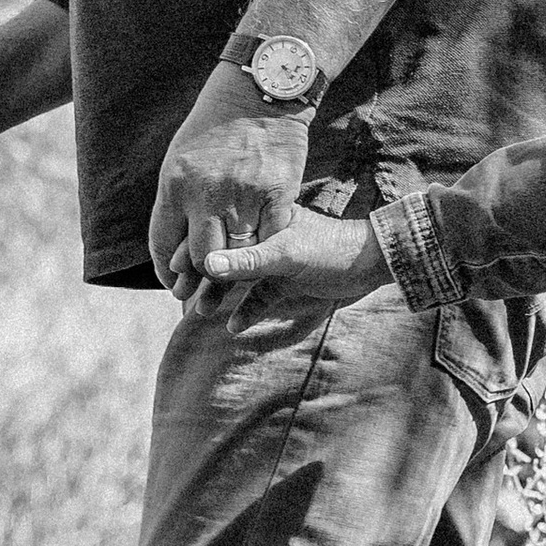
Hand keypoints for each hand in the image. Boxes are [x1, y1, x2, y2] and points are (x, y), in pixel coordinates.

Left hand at [147, 71, 313, 301]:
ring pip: (238, 255)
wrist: (261, 90)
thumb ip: (177, 200)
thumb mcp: (180, 157)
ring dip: (234, 273)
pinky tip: (262, 259)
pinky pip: (270, 238)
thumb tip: (174, 244)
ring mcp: (244, 195)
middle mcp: (206, 194)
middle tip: (202, 297)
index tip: (174, 284)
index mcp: (175, 184)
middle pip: (201, 259)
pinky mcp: (278, 193)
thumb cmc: (215, 124)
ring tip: (231, 284)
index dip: (168, 272)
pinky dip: (265, 253)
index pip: (163, 245)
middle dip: (200, 283)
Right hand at [199, 208, 388, 320]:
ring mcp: (276, 260)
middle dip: (202, 275)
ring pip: (240, 279)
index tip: (172, 270)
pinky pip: (261, 296)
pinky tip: (233, 326)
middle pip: (225, 256)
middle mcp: (265, 237)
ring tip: (202, 311)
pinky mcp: (288, 281)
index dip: (194, 249)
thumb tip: (207, 265)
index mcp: (262, 219)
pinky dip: (247, 309)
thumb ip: (248, 262)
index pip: (219, 232)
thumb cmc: (331, 249)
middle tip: (181, 295)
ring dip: (221, 294)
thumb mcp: (286, 255)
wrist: (373, 265)